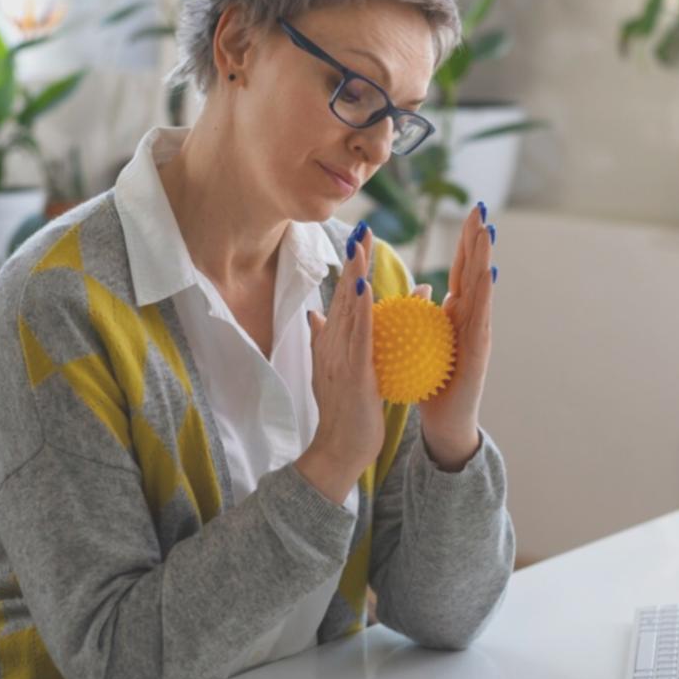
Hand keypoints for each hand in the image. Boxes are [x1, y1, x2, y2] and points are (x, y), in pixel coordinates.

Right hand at [298, 224, 385, 503]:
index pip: (342, 298)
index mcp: (332, 345)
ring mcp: (339, 358)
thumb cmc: (343, 414)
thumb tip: (314, 314)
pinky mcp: (352, 373)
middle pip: (343, 295)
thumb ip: (327, 342)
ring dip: (355, 275)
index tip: (361, 239)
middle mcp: (332, 346)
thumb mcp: (336, 371)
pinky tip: (364, 288)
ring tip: (362, 245)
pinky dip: (360, 311)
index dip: (350, 267)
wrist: (338, 451)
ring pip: (349, 309)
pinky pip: (358, 337)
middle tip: (363, 227)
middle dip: (353, 261)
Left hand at [416, 202, 495, 469]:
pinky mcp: (480, 350)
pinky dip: (484, 294)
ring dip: (485, 258)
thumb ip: (417, 316)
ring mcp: (479, 332)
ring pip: (482, 288)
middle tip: (481, 207)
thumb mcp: (418, 344)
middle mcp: (472, 317)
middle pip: (475, 270)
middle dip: (479, 239)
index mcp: (456, 313)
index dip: (464, 242)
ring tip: (488, 231)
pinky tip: (486, 275)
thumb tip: (410, 292)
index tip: (468, 211)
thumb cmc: (428, 384)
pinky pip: (481, 317)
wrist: (444, 422)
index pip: (460, 269)